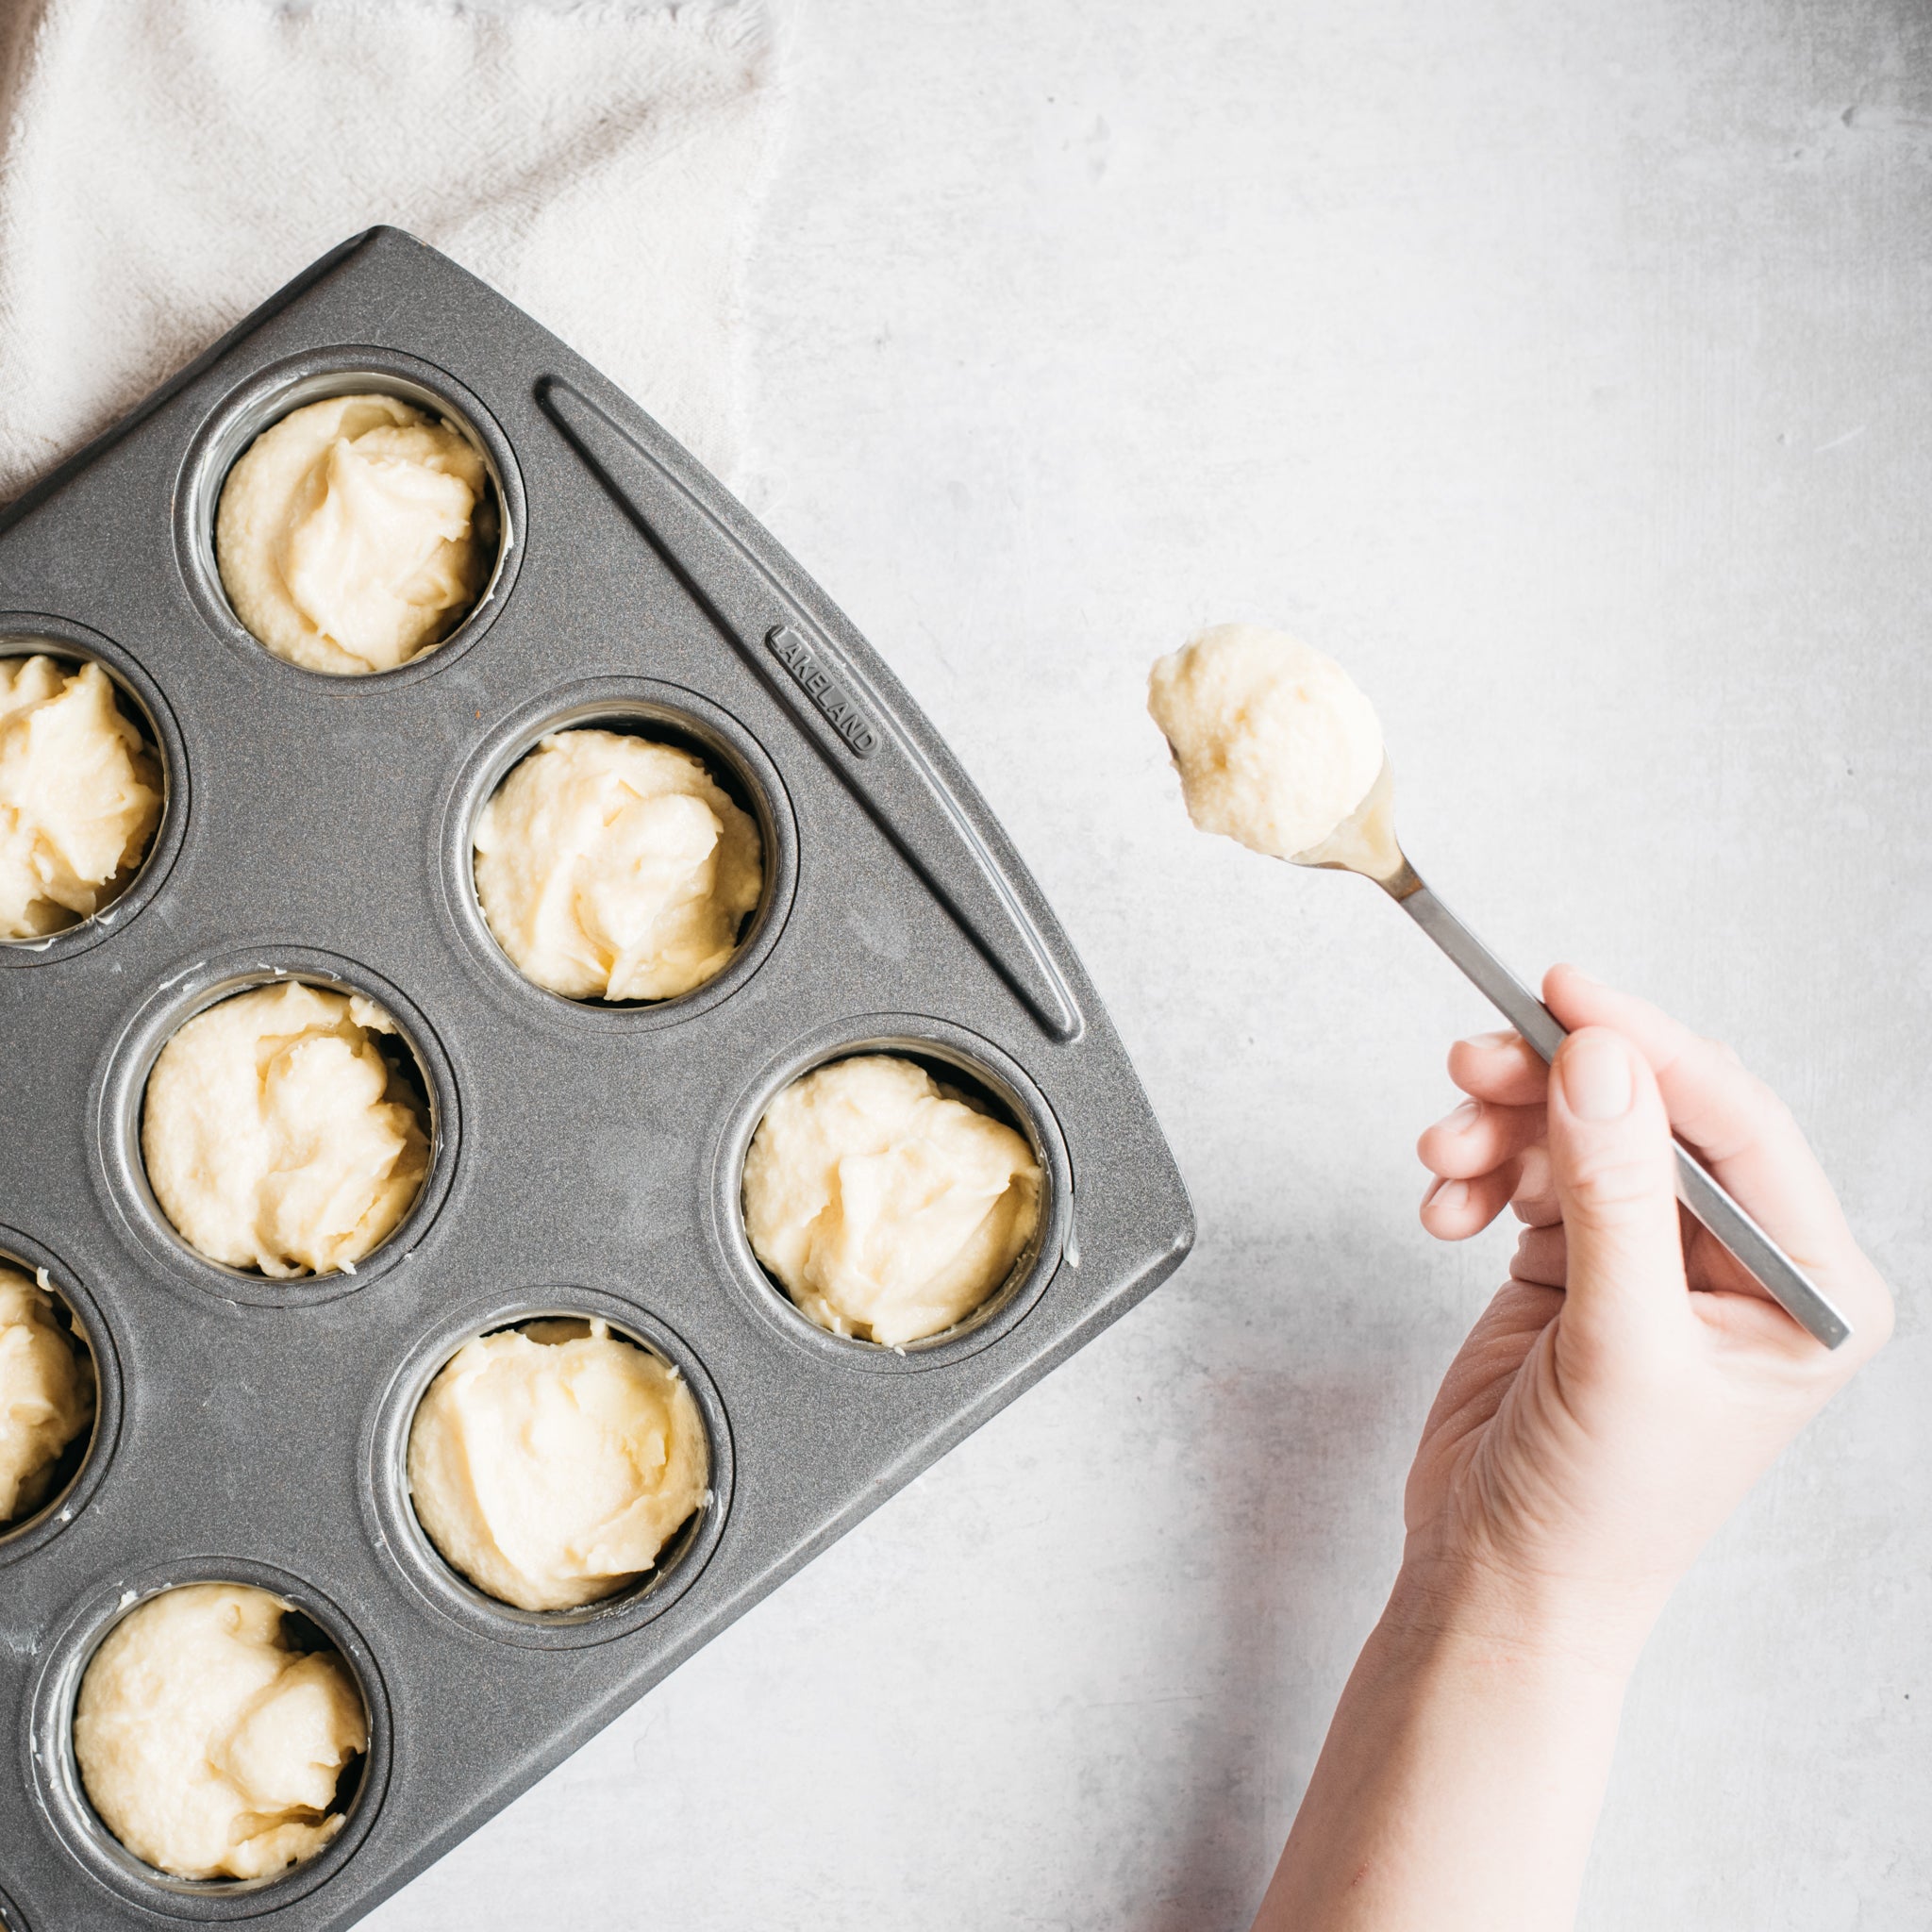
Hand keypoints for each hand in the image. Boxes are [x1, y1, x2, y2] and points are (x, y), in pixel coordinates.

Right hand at [1402, 965, 1891, 1665]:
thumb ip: (1614, 1194)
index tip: (1567, 994)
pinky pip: (1529, 1171)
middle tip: (1475, 1061)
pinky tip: (1444, 1206)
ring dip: (1500, 1128)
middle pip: (1650, 1113)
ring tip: (1443, 1153)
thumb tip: (1599, 1058)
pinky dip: (1479, 1172)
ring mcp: (1654, 1258)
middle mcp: (1742, 1265)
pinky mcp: (1576, 1262)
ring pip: (1579, 1132)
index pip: (1739, 1126)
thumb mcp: (1619, 1346)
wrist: (1499, 1585)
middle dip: (1555, 1083)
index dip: (1652, 1047)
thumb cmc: (1597, 1510)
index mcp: (1809, 1291)